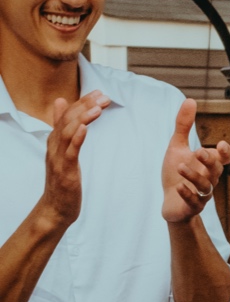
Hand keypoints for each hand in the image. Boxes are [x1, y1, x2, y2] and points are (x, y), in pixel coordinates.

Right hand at [39, 91, 108, 226]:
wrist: (55, 208)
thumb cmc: (62, 180)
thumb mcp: (62, 151)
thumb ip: (63, 128)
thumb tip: (61, 102)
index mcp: (55, 141)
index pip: (67, 115)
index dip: (82, 102)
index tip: (98, 92)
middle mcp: (54, 146)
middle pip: (68, 120)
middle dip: (85, 106)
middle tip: (103, 96)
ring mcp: (59, 159)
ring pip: (68, 132)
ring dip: (83, 118)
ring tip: (98, 108)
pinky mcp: (65, 172)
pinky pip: (70, 152)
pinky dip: (77, 138)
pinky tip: (85, 128)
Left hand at [162, 97, 229, 225]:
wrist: (170, 202)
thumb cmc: (175, 174)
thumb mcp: (177, 147)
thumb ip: (183, 126)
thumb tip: (190, 100)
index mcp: (207, 165)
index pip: (224, 159)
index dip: (226, 153)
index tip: (221, 144)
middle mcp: (208, 179)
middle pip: (217, 170)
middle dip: (210, 161)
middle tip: (199, 151)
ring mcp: (201, 194)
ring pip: (206, 186)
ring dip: (195, 177)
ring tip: (180, 167)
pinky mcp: (191, 207)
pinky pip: (194, 202)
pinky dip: (188, 194)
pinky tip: (179, 187)